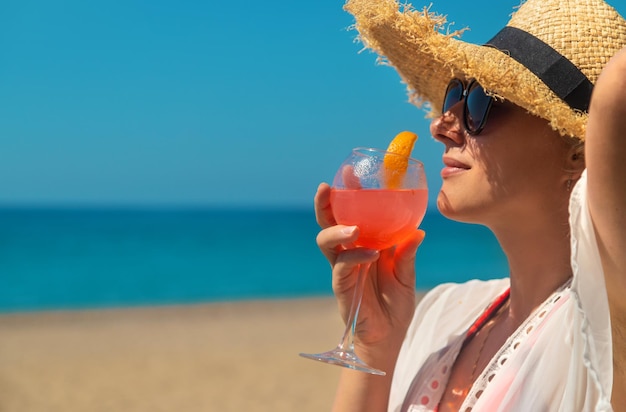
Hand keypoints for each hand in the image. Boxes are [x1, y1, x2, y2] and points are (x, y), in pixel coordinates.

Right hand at [314, 182, 425, 350]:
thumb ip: (407, 253)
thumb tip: (418, 230)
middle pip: (329, 222)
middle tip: (327, 187)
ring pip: (326, 241)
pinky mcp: (342, 286)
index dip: (348, 194)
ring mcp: (342, 268)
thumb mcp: (406, 274)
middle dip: (325, 204)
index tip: (350, 172)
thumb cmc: (395, 303)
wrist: (389, 337)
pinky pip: (342, 266)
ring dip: (337, 230)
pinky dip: (356, 256)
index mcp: (363, 244)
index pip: (350, 214)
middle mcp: (348, 252)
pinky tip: (371, 253)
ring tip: (355, 228)